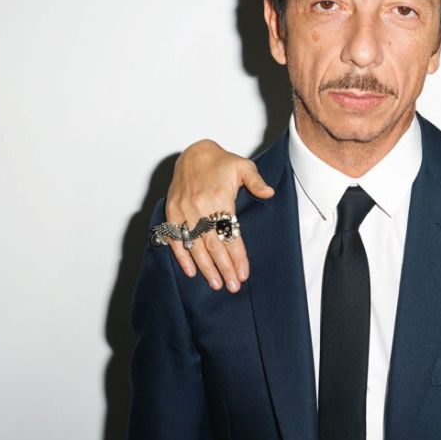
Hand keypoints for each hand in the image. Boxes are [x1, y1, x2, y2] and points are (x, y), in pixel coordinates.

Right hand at [164, 139, 273, 291]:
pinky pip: (174, 238)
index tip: (244, 273)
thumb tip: (269, 193)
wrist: (193, 153)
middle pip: (214, 245)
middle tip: (233, 286)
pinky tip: (191, 271)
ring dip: (205, 267)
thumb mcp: (243, 166)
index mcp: (218, 198)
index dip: (238, 256)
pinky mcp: (171, 212)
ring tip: (216, 284)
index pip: (230, 234)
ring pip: (195, 246)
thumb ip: (256, 181)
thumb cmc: (221, 162)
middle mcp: (199, 207)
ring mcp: (183, 211)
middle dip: (224, 268)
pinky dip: (182, 256)